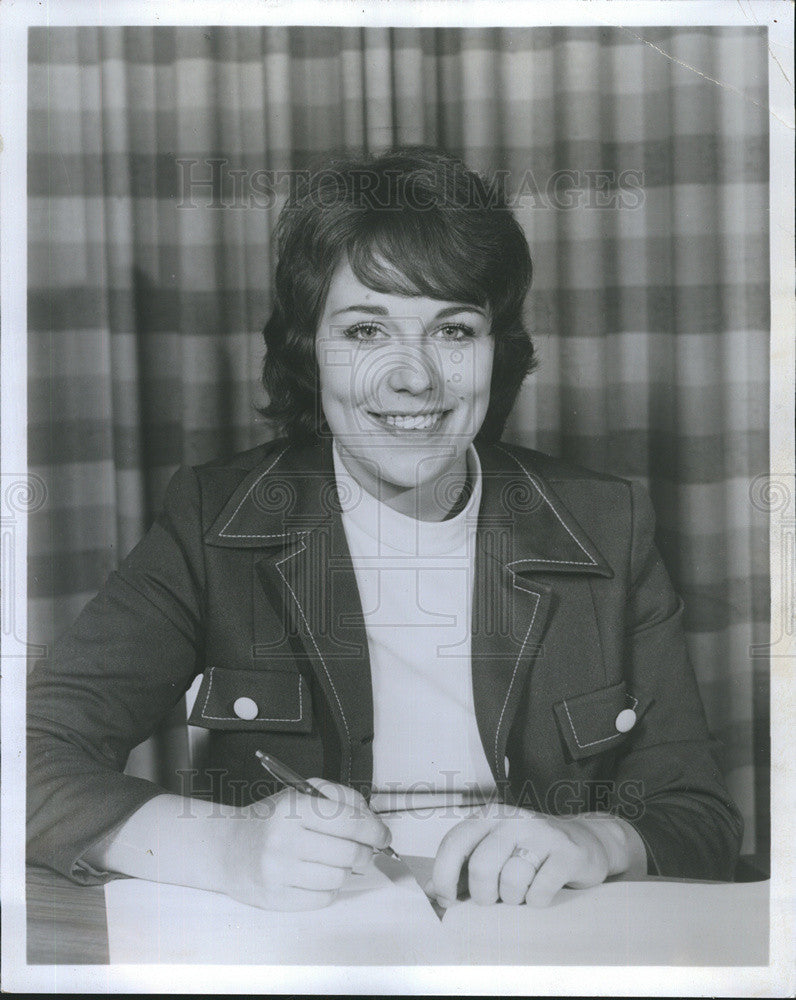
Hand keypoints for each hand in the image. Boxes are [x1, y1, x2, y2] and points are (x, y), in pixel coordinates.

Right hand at [215, 779, 391, 910]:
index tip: (383, 835)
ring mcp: (278, 871)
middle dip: (364, 852)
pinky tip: (316, 875)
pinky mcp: (276, 898)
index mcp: (293, 808)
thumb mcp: (301, 794)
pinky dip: (328, 888)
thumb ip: (339, 797)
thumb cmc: (271, 820)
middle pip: (349, 853)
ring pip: (339, 877)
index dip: (374, 829)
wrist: (228, 848)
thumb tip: (371, 819)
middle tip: (363, 849)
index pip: (349, 820)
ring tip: (332, 860)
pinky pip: (323, 899)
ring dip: (344, 870)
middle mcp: (283, 839)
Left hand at [429, 810, 638, 908]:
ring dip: (514, 898)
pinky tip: (542, 890)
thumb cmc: (529, 851)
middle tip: (495, 898)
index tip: (449, 898)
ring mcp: (541, 834)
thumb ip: (462, 870)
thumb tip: (431, 894)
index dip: (444, 876)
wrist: (584, 841)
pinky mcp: (566, 853)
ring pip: (512, 882)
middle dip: (484, 895)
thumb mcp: (494, 851)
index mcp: (488, 816)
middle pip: (481, 867)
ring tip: (522, 890)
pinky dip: (537, 901)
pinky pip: (540, 892)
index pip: (454, 843)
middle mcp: (512, 819)